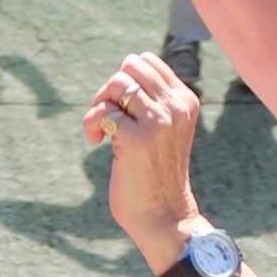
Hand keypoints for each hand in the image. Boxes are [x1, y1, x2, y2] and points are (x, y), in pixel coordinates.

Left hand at [82, 50, 206, 249]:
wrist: (164, 214)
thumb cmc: (156, 172)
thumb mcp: (164, 127)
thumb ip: (153, 99)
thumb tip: (125, 69)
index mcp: (185, 100)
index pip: (147, 61)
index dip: (125, 79)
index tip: (122, 107)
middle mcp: (176, 107)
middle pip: (129, 67)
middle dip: (110, 89)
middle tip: (108, 117)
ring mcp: (159, 122)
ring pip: (116, 84)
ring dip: (99, 105)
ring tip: (102, 131)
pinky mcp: (137, 140)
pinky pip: (102, 112)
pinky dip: (91, 125)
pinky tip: (97, 143)